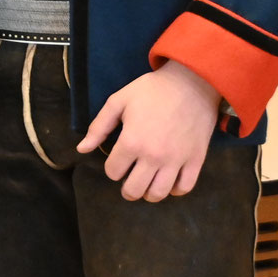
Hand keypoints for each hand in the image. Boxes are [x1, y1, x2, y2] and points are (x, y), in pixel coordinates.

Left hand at [77, 59, 222, 201]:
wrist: (191, 83)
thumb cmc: (151, 90)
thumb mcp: (118, 101)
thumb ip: (98, 127)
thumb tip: (81, 149)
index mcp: (132, 142)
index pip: (114, 172)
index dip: (111, 169)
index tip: (116, 161)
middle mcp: (153, 157)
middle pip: (135, 189)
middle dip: (127, 189)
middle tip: (127, 183)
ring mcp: (176, 161)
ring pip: (159, 193)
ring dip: (148, 193)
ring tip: (145, 185)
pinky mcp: (196, 160)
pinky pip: (184, 188)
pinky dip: (174, 190)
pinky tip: (168, 182)